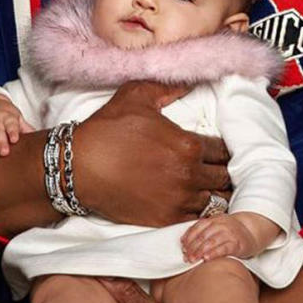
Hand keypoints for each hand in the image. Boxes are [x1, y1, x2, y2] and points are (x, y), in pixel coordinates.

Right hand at [72, 81, 230, 226]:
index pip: (224, 150)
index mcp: (188, 145)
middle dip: (224, 171)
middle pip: (225, 177)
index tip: (220, 150)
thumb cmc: (106, 129)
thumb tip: (190, 82)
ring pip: (216, 201)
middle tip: (220, 169)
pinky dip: (200, 211)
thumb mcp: (136, 95)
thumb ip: (168, 87)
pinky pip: (198, 219)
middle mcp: (189, 175)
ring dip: (215, 192)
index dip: (225, 149)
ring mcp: (178, 201)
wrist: (77, 168)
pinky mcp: (164, 220)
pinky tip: (195, 203)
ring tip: (210, 187)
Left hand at [181, 212, 274, 262]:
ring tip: (193, 259)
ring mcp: (229, 233)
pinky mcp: (237, 244)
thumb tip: (185, 242)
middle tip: (186, 257)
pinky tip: (206, 258)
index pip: (197, 227)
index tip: (183, 247)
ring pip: (211, 242)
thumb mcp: (217, 226)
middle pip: (202, 236)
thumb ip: (203, 231)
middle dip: (192, 247)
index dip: (188, 238)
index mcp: (214, 219)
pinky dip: (213, 253)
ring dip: (200, 251)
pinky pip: (223, 248)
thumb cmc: (231, 231)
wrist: (252, 231)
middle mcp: (221, 225)